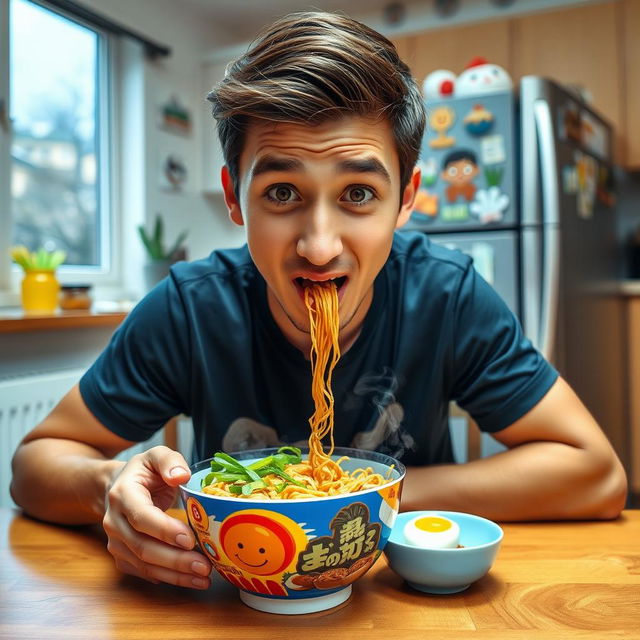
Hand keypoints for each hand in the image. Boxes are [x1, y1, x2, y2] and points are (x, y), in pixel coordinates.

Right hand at [103, 445, 211, 588]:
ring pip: (144, 565)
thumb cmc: (143, 472)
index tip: (190, 539)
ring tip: (203, 577)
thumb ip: (169, 461)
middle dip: (175, 560)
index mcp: (123, 495)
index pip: (142, 517)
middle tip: (203, 566)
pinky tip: (189, 579)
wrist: (119, 487)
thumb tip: (181, 475)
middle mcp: (115, 522)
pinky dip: (167, 578)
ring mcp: (116, 542)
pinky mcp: (122, 556)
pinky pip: (144, 572)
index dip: (165, 530)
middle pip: (143, 547)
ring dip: (174, 575)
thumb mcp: (156, 456)